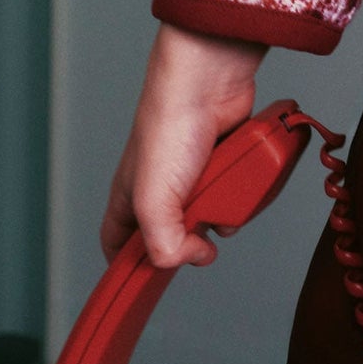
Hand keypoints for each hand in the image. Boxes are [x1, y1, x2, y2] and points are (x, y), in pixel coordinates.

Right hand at [102, 23, 269, 270]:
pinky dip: (243, 191)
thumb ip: (162, 243)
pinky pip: (237, 192)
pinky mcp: (225, 161)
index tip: (150, 281)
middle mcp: (160, 188)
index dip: (129, 265)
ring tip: (223, 193)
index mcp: (129, 198)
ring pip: (213, 216)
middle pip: (176, 235)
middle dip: (193, 239)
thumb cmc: (169, 128)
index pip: (118, 244)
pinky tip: (243, 180)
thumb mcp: (153, 199)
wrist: (210, 82)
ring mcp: (195, 175)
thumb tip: (192, 258)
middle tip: (202, 227)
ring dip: (224, 213)